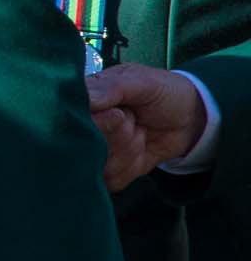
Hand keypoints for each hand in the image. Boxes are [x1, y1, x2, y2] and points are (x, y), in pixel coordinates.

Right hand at [87, 64, 207, 191]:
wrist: (191, 117)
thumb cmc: (162, 92)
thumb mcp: (140, 81)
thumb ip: (111, 87)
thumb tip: (85, 99)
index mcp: (84, 99)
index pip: (70, 118)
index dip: (97, 121)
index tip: (120, 114)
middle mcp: (84, 126)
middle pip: (86, 145)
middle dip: (119, 135)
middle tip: (134, 119)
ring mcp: (95, 150)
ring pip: (100, 164)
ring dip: (128, 150)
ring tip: (139, 131)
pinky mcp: (109, 170)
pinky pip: (111, 179)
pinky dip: (131, 167)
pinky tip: (140, 149)